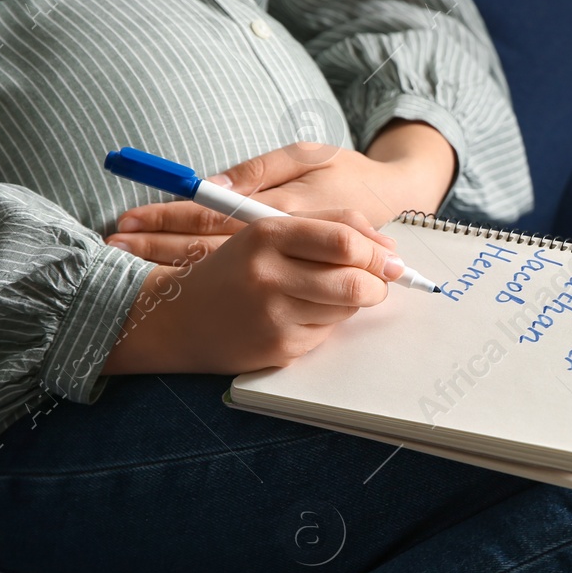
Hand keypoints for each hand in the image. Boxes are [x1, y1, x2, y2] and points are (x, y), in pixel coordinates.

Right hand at [102, 209, 404, 374]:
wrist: (181, 317)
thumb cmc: (236, 268)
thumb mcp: (271, 231)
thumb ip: (328, 227)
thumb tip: (387, 248)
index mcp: (268, 233)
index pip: (344, 240)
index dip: (377, 250)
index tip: (390, 257)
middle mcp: (269, 273)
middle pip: (355, 280)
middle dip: (378, 282)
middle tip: (379, 281)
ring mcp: (274, 313)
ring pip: (347, 308)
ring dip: (352, 302)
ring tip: (330, 294)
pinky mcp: (279, 345)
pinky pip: (328, 332)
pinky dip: (326, 323)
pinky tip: (301, 315)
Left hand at [106, 120, 455, 266]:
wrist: (390, 201)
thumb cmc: (348, 173)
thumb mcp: (307, 156)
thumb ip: (259, 171)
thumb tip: (213, 185)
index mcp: (271, 209)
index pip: (208, 215)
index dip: (165, 217)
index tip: (125, 221)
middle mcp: (269, 239)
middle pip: (200, 244)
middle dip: (153, 245)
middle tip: (110, 246)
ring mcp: (277, 258)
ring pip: (212, 262)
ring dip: (165, 260)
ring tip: (122, 260)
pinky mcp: (287, 272)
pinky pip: (237, 274)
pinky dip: (197, 273)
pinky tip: (166, 278)